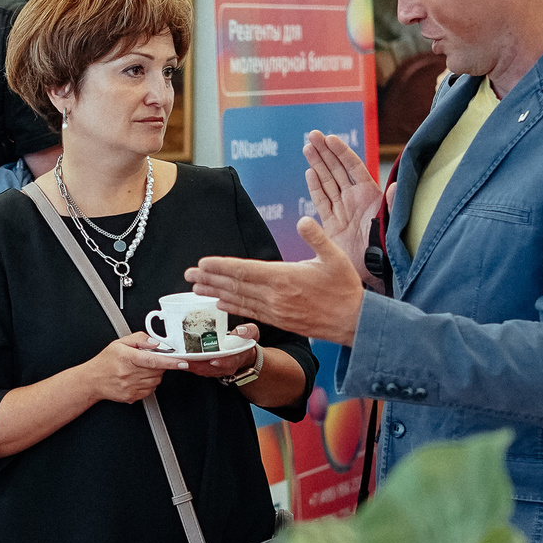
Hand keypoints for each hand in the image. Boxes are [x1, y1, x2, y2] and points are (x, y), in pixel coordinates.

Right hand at [76, 333, 175, 404]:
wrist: (92, 381)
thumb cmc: (105, 362)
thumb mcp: (119, 343)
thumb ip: (139, 339)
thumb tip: (155, 343)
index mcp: (127, 358)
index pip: (153, 360)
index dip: (171, 362)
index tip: (182, 362)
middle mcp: (129, 374)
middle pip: (157, 370)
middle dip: (159, 364)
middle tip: (149, 360)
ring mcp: (131, 387)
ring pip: (156, 380)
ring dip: (154, 374)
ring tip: (140, 369)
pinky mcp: (132, 397)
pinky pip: (150, 390)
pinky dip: (149, 383)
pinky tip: (138, 378)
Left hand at [177, 323, 262, 380]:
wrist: (243, 353)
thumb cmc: (245, 342)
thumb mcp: (252, 334)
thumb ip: (249, 331)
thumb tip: (241, 330)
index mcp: (236, 358)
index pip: (229, 362)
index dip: (222, 362)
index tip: (213, 360)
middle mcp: (225, 367)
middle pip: (210, 369)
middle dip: (198, 365)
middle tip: (185, 360)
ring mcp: (215, 369)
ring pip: (201, 370)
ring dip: (190, 366)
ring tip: (178, 360)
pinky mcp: (208, 369)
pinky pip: (197, 368)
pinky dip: (188, 365)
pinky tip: (179, 359)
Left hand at [187, 217, 367, 345]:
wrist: (354, 322)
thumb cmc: (345, 288)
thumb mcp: (336, 257)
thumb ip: (317, 237)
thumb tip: (303, 220)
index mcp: (285, 278)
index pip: (245, 271)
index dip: (221, 267)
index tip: (202, 263)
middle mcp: (275, 296)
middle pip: (236, 286)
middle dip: (209, 280)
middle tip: (187, 275)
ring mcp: (276, 311)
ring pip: (239, 300)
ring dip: (215, 293)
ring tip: (195, 289)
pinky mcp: (280, 321)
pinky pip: (250, 312)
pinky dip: (232, 307)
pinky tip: (219, 303)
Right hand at [301, 131, 382, 286]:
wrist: (378, 269)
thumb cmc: (390, 245)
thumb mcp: (394, 222)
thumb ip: (394, 204)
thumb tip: (397, 186)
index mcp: (369, 195)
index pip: (353, 167)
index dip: (342, 152)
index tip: (330, 138)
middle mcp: (354, 199)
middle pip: (336, 170)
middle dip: (325, 151)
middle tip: (313, 134)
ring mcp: (342, 211)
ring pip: (326, 182)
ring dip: (317, 164)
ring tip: (308, 147)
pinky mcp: (331, 225)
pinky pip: (321, 202)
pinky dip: (315, 187)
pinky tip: (309, 173)